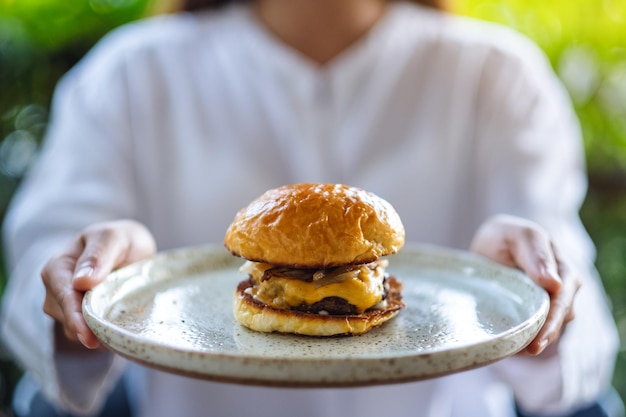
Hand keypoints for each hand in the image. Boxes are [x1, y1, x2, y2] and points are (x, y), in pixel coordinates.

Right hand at [42, 220, 156, 349]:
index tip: (88, 336)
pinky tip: (121, 333)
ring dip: (99, 334)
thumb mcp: (113, 237)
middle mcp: (56, 291)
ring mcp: (69, 309)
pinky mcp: (84, 321)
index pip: (63, 297)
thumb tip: (81, 282)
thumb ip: (99, 255)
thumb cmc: (119, 239)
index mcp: (58, 268)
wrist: (131, 249)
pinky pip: (91, 336)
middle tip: (116, 337)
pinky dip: (105, 336)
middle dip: (89, 330)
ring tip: (123, 330)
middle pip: (68, 318)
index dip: (75, 317)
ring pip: (78, 331)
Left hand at [469, 214, 580, 355]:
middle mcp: (561, 290)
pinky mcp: (532, 317)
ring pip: (549, 328)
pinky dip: (524, 341)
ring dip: (537, 339)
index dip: (553, 318)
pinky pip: (533, 333)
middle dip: (547, 334)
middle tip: (531, 349)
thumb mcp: (519, 236)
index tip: (541, 335)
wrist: (490, 245)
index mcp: (563, 269)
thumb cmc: (505, 237)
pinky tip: (513, 347)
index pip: (564, 298)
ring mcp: (548, 305)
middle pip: (559, 317)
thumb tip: (555, 284)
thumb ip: (536, 253)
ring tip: (521, 350)